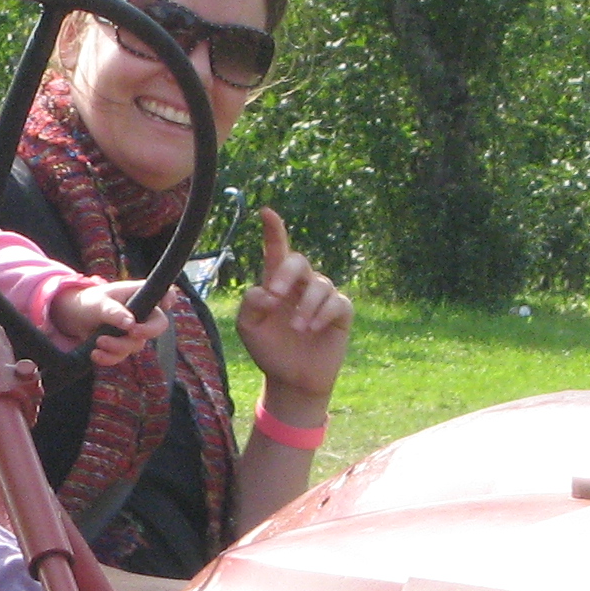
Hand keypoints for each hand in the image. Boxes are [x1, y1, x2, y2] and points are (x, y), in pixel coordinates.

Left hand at [49, 278, 168, 365]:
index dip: (169, 298)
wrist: (72, 318)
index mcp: (138, 294)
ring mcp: (133, 331)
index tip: (165, 305)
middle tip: (132, 332)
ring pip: (137, 344)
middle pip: (159, 325)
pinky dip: (109, 358)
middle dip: (147, 332)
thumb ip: (114, 312)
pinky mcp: (122, 346)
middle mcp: (141, 313)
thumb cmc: (88, 302)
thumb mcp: (98, 303)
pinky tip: (95, 354)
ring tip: (98, 341)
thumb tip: (131, 324)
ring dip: (118, 347)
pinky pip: (122, 356)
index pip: (164, 292)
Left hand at [235, 208, 350, 407]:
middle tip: (275, 295)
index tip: (266, 212)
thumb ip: (250, 306)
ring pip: (319, 284)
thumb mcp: (248, 329)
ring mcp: (322, 297)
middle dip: (286, 274)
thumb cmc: (269, 350)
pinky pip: (337, 303)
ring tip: (296, 329)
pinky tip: (312, 329)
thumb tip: (266, 291)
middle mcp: (301, 285)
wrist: (291, 379)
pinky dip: (323, 314)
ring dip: (306, 306)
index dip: (274, 231)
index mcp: (276, 284)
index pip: (276, 251)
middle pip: (298, 261)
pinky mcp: (341, 312)